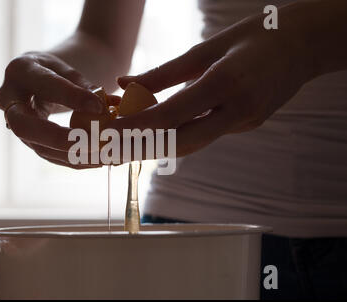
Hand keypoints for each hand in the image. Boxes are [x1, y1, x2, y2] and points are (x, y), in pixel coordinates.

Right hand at [0, 51, 113, 168]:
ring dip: (72, 155)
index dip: (72, 97)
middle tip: (92, 143)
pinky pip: (48, 155)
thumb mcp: (71, 72)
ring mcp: (13, 125)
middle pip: (24, 126)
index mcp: (21, 71)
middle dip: (59, 138)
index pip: (45, 85)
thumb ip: (86, 88)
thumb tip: (105, 105)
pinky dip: (74, 160)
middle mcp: (8, 99)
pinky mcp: (27, 141)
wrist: (37, 82)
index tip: (98, 106)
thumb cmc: (57, 73)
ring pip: (38, 147)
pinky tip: (97, 160)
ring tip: (103, 155)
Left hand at [114, 7, 312, 156]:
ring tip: (127, 145)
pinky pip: (208, 135)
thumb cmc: (256, 37)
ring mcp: (246, 123)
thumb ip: (166, 71)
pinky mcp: (248, 125)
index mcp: (227, 83)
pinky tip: (160, 134)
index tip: (110, 131)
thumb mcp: (208, 47)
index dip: (139, 125)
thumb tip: (125, 84)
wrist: (305, 45)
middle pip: (182, 142)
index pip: (174, 114)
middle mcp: (238, 111)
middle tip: (113, 149)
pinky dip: (180, 136)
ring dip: (159, 147)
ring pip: (194, 144)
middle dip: (144, 148)